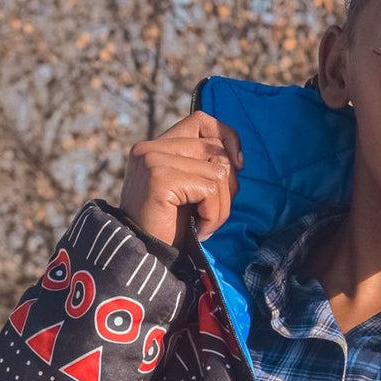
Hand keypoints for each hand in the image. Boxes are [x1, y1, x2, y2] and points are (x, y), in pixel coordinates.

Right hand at [119, 110, 242, 248]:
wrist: (142, 260)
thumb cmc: (167, 230)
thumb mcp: (188, 191)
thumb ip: (203, 167)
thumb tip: (236, 158)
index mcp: (155, 147)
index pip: (201, 121)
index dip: (226, 137)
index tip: (238, 165)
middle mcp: (150, 147)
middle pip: (216, 150)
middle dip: (227, 187)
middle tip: (211, 216)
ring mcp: (153, 160)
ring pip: (217, 171)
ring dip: (221, 208)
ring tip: (203, 227)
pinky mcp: (159, 178)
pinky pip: (209, 189)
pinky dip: (213, 215)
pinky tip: (198, 230)